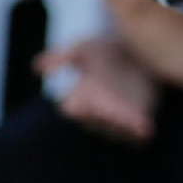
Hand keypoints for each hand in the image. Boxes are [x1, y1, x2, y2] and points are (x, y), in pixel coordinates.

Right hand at [35, 36, 158, 144]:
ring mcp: (118, 119)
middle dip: (98, 116)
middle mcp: (97, 113)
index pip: (73, 107)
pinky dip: (139, 132)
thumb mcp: (85, 49)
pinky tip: (146, 128)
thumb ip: (62, 57)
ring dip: (118, 125)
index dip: (75, 106)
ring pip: (114, 129)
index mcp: (81, 97)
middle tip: (102, 110)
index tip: (74, 103)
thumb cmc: (107, 52)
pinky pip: (137, 134)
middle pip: (94, 120)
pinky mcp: (140, 119)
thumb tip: (36, 67)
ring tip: (124, 120)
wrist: (139, 52)